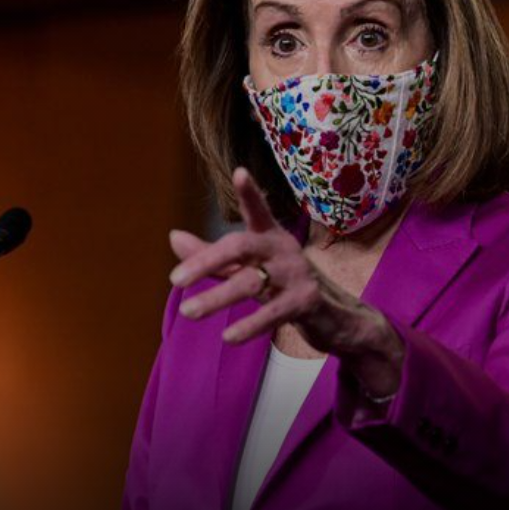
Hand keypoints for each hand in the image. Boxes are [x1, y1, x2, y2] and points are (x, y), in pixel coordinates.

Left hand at [167, 167, 402, 395]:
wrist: (335, 315)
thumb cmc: (284, 284)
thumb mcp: (248, 267)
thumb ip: (212, 256)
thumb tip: (174, 236)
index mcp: (270, 236)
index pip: (258, 210)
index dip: (250, 192)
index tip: (240, 172)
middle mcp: (284, 249)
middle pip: (241, 246)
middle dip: (206, 262)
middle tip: (175, 281)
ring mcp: (297, 274)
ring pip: (250, 282)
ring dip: (217, 298)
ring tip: (188, 312)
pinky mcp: (306, 301)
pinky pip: (273, 313)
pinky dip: (249, 325)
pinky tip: (228, 337)